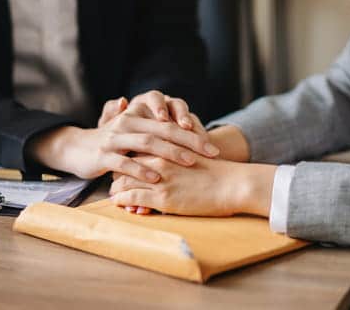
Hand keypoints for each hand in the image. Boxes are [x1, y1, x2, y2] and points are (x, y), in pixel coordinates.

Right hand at [98, 91, 214, 214]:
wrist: (77, 149)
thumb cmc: (114, 143)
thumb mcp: (132, 132)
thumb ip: (153, 127)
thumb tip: (185, 129)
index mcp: (138, 116)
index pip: (170, 122)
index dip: (192, 133)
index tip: (212, 146)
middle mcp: (127, 123)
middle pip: (163, 129)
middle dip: (189, 141)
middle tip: (210, 153)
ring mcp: (114, 139)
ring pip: (147, 143)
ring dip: (170, 153)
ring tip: (190, 162)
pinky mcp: (103, 155)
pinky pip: (124, 162)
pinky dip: (141, 170)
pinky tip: (157, 178)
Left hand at [109, 155, 274, 216]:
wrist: (233, 184)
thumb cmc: (218, 171)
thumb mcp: (193, 153)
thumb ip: (176, 152)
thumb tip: (168, 156)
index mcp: (165, 146)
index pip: (134, 150)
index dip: (127, 160)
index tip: (124, 168)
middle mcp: (158, 158)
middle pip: (124, 164)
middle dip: (117, 174)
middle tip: (115, 183)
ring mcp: (158, 178)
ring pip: (122, 181)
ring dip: (116, 190)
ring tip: (115, 196)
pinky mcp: (161, 197)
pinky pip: (130, 198)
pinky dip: (122, 201)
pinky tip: (121, 204)